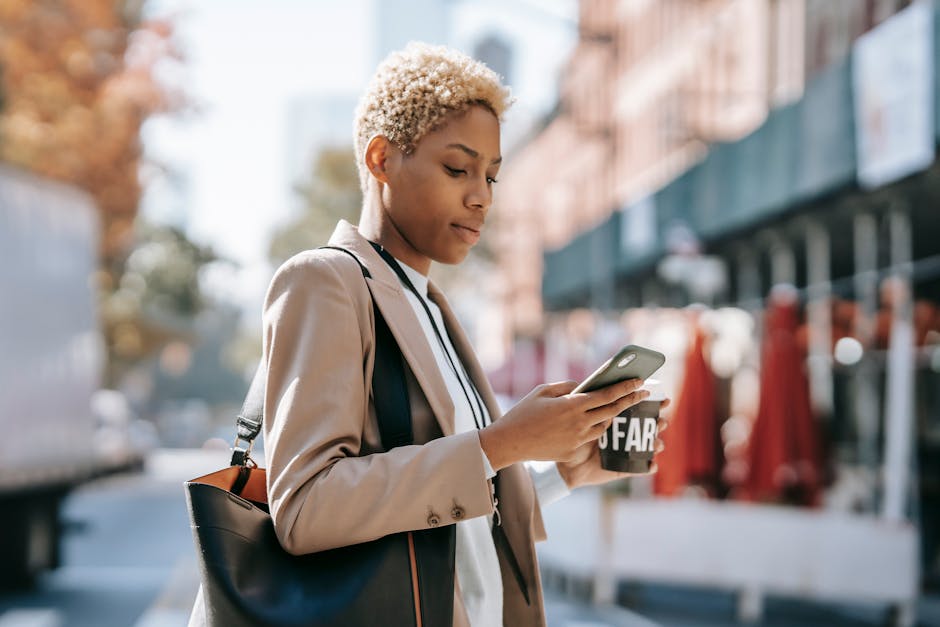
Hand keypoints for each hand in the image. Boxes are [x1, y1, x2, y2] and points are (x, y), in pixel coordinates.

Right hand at [479, 378, 649, 470]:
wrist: (510, 442)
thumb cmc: (524, 413)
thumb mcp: (543, 391)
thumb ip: (566, 387)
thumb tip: (584, 386)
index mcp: (572, 405)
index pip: (607, 394)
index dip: (626, 388)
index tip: (640, 382)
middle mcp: (579, 422)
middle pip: (613, 410)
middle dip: (631, 400)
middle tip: (643, 393)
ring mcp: (578, 439)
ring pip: (604, 425)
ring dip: (613, 415)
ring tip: (618, 406)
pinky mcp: (573, 451)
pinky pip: (592, 437)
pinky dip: (596, 427)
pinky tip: (596, 421)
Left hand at [556, 398, 670, 489]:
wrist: (566, 464)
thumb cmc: (573, 438)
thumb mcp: (585, 421)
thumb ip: (598, 410)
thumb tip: (612, 398)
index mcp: (619, 421)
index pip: (640, 409)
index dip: (655, 404)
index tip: (665, 399)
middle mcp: (626, 436)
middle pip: (649, 427)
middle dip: (660, 423)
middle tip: (662, 421)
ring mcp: (626, 452)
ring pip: (648, 447)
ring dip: (657, 443)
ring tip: (657, 442)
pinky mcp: (624, 468)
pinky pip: (641, 468)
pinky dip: (649, 466)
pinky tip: (652, 464)